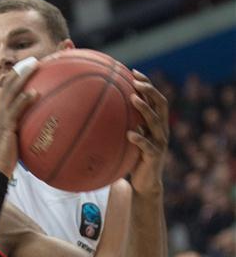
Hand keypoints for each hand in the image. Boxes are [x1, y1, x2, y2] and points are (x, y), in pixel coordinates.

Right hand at [0, 59, 39, 176]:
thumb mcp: (17, 141)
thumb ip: (27, 130)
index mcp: (1, 114)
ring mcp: (0, 119)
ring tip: (35, 66)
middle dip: (21, 71)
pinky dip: (24, 101)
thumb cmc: (7, 159)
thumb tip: (45, 127)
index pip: (8, 91)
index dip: (18, 77)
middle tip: (35, 59)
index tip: (31, 66)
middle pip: (8, 86)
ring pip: (10, 93)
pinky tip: (34, 93)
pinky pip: (14, 111)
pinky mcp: (3, 128)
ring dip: (23, 77)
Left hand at [126, 70, 168, 194]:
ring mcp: (160, 142)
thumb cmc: (132, 159)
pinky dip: (140, 139)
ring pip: (157, 122)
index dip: (147, 84)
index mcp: (156, 123)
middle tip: (137, 82)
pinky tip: (130, 134)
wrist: (144, 183)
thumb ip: (120, 127)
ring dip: (145, 109)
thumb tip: (96, 114)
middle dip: (150, 91)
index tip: (134, 72)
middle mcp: (161, 129)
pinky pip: (148, 146)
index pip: (155, 98)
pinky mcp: (155, 156)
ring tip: (134, 99)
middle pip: (161, 104)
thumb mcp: (126, 140)